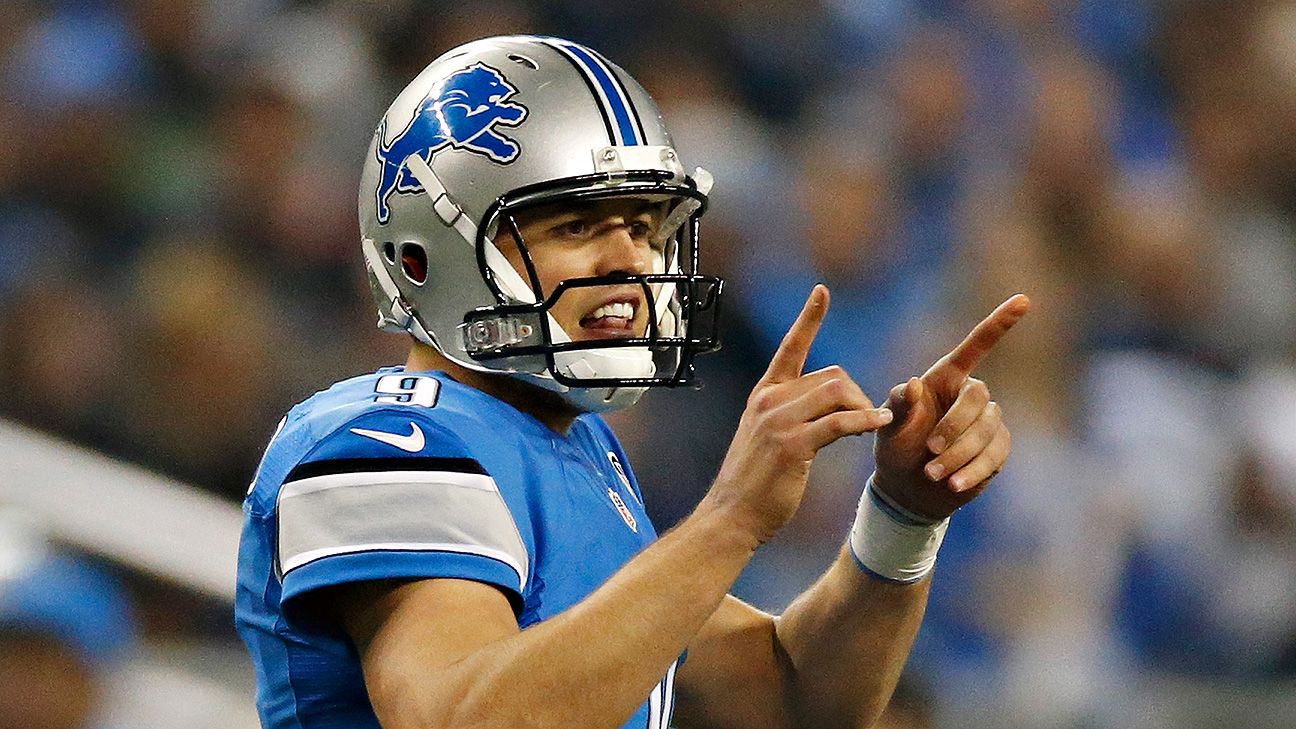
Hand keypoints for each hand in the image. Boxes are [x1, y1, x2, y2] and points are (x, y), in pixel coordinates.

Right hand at [705, 286, 893, 543]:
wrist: (731, 516)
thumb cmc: (755, 483)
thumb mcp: (768, 437)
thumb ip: (793, 414)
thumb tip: (829, 403)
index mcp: (764, 394)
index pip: (791, 346)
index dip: (808, 318)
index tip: (821, 291)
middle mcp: (769, 400)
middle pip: (832, 375)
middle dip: (858, 395)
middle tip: (867, 420)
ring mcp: (778, 421)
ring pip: (838, 392)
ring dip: (864, 408)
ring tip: (872, 426)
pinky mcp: (792, 444)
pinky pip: (839, 421)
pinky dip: (864, 420)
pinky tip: (879, 424)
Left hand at [873, 295, 1030, 519]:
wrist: (908, 486)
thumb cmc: (896, 447)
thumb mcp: (887, 426)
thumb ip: (899, 404)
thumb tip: (914, 384)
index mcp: (945, 378)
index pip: (976, 346)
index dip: (999, 323)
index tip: (1023, 301)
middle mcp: (970, 394)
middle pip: (978, 397)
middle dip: (954, 427)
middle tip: (928, 451)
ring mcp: (988, 421)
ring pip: (987, 430)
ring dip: (959, 455)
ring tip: (933, 474)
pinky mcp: (998, 448)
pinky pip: (995, 455)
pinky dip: (973, 471)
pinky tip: (953, 485)